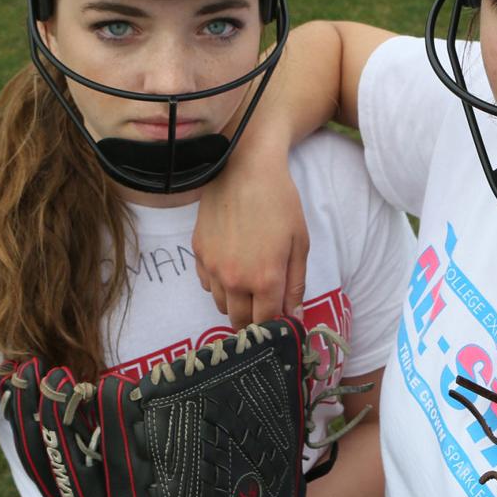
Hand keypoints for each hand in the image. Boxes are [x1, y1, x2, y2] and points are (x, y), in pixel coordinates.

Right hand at [193, 141, 308, 327]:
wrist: (244, 169)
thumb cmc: (280, 204)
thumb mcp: (299, 244)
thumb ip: (296, 285)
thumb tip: (295, 317)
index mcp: (264, 280)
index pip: (267, 323)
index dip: (276, 326)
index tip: (281, 322)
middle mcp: (234, 280)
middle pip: (240, 321)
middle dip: (254, 322)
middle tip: (265, 308)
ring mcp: (211, 267)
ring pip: (222, 305)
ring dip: (236, 303)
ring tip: (250, 285)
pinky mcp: (197, 253)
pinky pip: (207, 283)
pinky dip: (219, 284)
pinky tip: (232, 266)